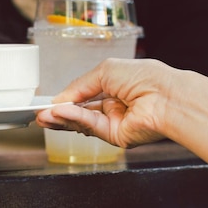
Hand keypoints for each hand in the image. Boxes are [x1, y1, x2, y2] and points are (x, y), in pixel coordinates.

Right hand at [36, 58, 176, 147]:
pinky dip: (74, 119)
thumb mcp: (104, 71)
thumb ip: (79, 85)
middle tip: (40, 114)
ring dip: (62, 118)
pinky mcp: (117, 136)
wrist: (167, 96)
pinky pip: (92, 127)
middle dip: (59, 113)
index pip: (84, 95)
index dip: (66, 98)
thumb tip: (60, 98)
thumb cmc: (146, 77)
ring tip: (44, 116)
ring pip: (82, 121)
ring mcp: (115, 122)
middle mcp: (114, 106)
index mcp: (114, 87)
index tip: (48, 102)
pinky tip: (60, 114)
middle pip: (80, 112)